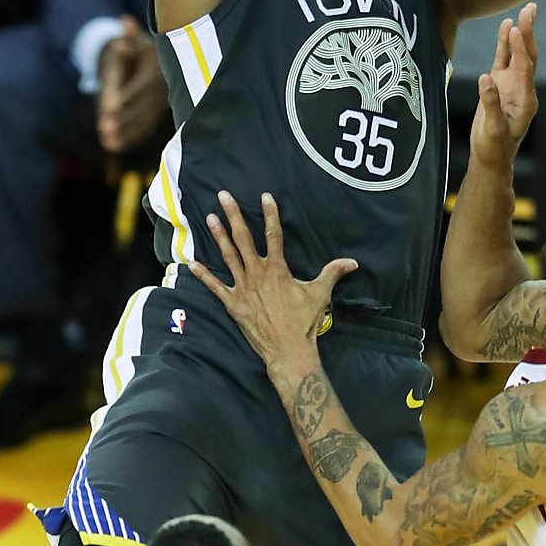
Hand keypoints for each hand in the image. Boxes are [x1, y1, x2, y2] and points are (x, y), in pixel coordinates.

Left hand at [97, 18, 169, 154]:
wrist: (170, 65)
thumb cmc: (146, 49)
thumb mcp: (141, 40)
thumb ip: (131, 37)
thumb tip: (125, 22)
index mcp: (155, 73)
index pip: (138, 87)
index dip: (124, 97)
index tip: (109, 107)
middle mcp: (159, 92)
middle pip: (139, 108)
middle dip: (122, 119)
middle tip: (105, 128)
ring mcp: (158, 107)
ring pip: (140, 122)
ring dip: (124, 133)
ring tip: (107, 141)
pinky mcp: (155, 117)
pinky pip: (143, 129)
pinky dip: (129, 139)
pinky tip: (112, 147)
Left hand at [188, 191, 356, 372]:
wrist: (287, 350)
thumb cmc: (304, 321)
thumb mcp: (320, 293)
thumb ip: (333, 273)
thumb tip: (353, 262)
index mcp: (277, 269)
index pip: (273, 235)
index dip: (270, 214)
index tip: (265, 196)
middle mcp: (257, 274)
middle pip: (243, 238)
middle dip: (233, 215)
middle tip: (223, 196)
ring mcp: (243, 288)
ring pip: (228, 256)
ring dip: (218, 236)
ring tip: (210, 218)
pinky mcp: (233, 303)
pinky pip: (215, 287)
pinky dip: (204, 275)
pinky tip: (192, 264)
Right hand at [470, 3, 537, 167]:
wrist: (492, 159)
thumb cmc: (494, 148)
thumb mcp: (492, 130)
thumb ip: (490, 104)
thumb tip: (484, 78)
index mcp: (526, 100)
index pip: (525, 68)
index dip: (520, 48)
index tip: (516, 29)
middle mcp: (523, 89)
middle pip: (528, 56)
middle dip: (529, 33)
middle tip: (530, 9)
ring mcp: (512, 85)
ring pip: (518, 55)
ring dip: (521, 34)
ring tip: (525, 12)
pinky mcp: (500, 85)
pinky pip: (504, 59)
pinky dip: (506, 43)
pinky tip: (507, 27)